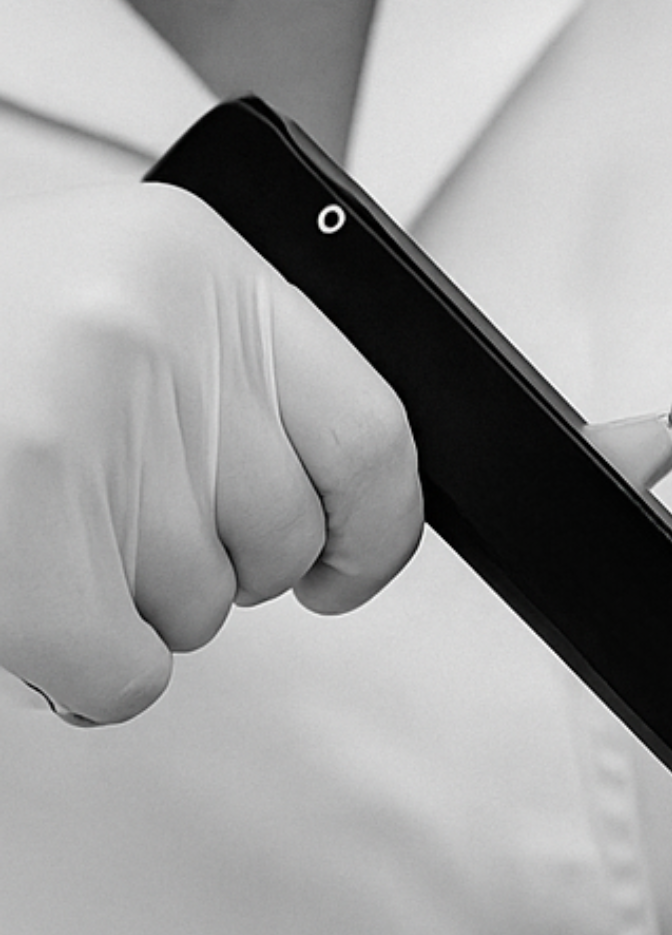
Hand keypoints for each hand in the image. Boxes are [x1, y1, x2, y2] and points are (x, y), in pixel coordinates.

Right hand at [0, 183, 421, 723]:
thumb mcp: (114, 310)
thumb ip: (227, 388)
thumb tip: (340, 535)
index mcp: (196, 263)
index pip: (375, 441)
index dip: (368, 534)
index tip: (338, 569)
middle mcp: (155, 334)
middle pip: (278, 542)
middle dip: (201, 559)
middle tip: (98, 507)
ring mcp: (93, 424)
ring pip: (201, 610)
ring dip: (126, 599)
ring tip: (36, 518)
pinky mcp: (34, 521)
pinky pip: (131, 669)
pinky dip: (87, 670)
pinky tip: (32, 603)